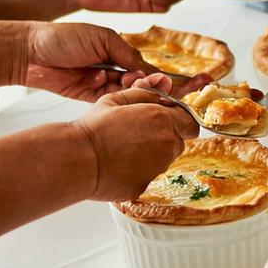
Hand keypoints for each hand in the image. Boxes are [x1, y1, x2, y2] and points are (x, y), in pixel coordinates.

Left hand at [21, 22, 159, 100]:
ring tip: (122, 78)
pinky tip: (97, 79)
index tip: (192, 82)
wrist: (31, 52)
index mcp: (121, 53)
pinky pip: (109, 101)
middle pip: (144, 85)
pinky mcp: (90, 98)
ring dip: (129, 87)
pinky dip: (108, 93)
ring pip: (129, 94)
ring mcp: (104, 85)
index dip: (169, 77)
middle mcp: (115, 70)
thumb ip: (128, 55)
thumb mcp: (103, 39)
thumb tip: (151, 71)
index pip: (151, 68)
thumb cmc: (63, 37)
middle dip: (151, 85)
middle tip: (152, 83)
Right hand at [71, 83, 199, 201]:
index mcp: (162, 118)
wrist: (77, 159)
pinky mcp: (147, 184)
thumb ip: (146, 92)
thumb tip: (163, 84)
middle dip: (166, 137)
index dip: (177, 121)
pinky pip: (150, 175)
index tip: (162, 121)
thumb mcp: (118, 99)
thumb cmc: (94, 127)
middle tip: (140, 135)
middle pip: (179, 141)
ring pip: (166, 159)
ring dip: (154, 154)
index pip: (190, 122)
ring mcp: (158, 166)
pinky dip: (140, 171)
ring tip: (126, 150)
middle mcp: (166, 142)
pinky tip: (121, 165)